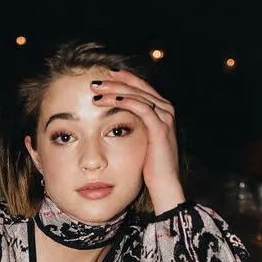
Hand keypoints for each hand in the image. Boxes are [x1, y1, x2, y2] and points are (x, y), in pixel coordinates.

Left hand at [91, 69, 184, 214]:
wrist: (164, 184)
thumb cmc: (150, 167)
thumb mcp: (141, 141)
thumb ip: (134, 126)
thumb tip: (114, 122)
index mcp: (161, 110)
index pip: (140, 87)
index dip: (122, 79)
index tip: (103, 77)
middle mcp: (166, 109)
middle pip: (138, 86)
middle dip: (115, 81)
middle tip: (95, 81)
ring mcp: (165, 117)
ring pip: (138, 94)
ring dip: (115, 90)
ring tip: (97, 90)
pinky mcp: (160, 128)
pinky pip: (142, 108)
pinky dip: (126, 101)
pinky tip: (111, 99)